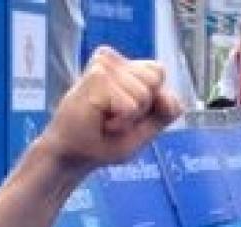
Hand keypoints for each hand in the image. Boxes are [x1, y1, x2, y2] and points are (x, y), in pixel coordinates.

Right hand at [48, 47, 184, 169]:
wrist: (71, 153)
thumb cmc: (104, 141)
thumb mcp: (143, 131)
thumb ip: (163, 114)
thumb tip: (169, 97)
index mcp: (125, 67)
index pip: (160, 74)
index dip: (151, 104)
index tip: (127, 115)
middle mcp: (116, 60)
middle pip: (156, 80)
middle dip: (142, 109)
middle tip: (116, 117)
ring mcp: (106, 64)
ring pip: (144, 94)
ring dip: (128, 119)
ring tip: (106, 118)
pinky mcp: (98, 75)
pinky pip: (130, 106)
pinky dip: (120, 122)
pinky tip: (101, 118)